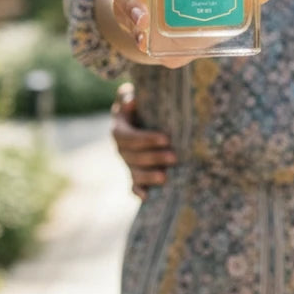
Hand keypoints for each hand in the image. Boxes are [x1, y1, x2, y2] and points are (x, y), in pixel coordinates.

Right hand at [110, 83, 176, 198]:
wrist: (141, 118)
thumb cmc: (140, 104)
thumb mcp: (132, 96)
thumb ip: (128, 96)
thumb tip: (130, 99)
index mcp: (119, 129)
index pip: (129, 136)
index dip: (146, 139)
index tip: (166, 138)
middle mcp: (121, 148)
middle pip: (133, 156)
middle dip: (154, 158)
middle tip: (174, 157)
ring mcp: (128, 162)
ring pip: (134, 172)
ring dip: (149, 176)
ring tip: (165, 178)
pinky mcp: (135, 173)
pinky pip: (133, 184)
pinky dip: (138, 191)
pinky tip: (147, 197)